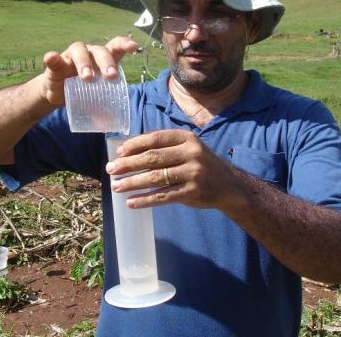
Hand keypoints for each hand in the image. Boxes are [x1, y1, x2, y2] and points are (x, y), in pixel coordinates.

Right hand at [40, 35, 138, 107]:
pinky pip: (54, 58)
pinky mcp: (56, 63)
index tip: (134, 46)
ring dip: (84, 62)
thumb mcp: (94, 99)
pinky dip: (53, 58)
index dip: (124, 44)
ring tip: (87, 77)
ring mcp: (72, 56)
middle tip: (110, 77)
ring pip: (79, 50)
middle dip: (107, 62)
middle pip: (100, 51)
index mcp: (103, 60)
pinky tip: (51, 57)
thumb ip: (102, 107)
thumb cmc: (82, 92)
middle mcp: (89, 53)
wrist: (57, 93)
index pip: (116, 47)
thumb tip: (110, 123)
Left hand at [106, 130, 236, 209]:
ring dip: (132, 183)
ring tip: (116, 186)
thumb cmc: (201, 165)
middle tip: (111, 169)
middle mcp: (191, 153)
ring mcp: (192, 173)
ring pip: (155, 178)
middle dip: (128, 164)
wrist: (229, 186)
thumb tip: (128, 152)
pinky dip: (145, 200)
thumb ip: (164, 148)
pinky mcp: (192, 192)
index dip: (134, 145)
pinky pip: (163, 196)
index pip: (155, 138)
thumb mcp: (188, 149)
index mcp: (187, 138)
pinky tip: (131, 202)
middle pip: (152, 158)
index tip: (118, 152)